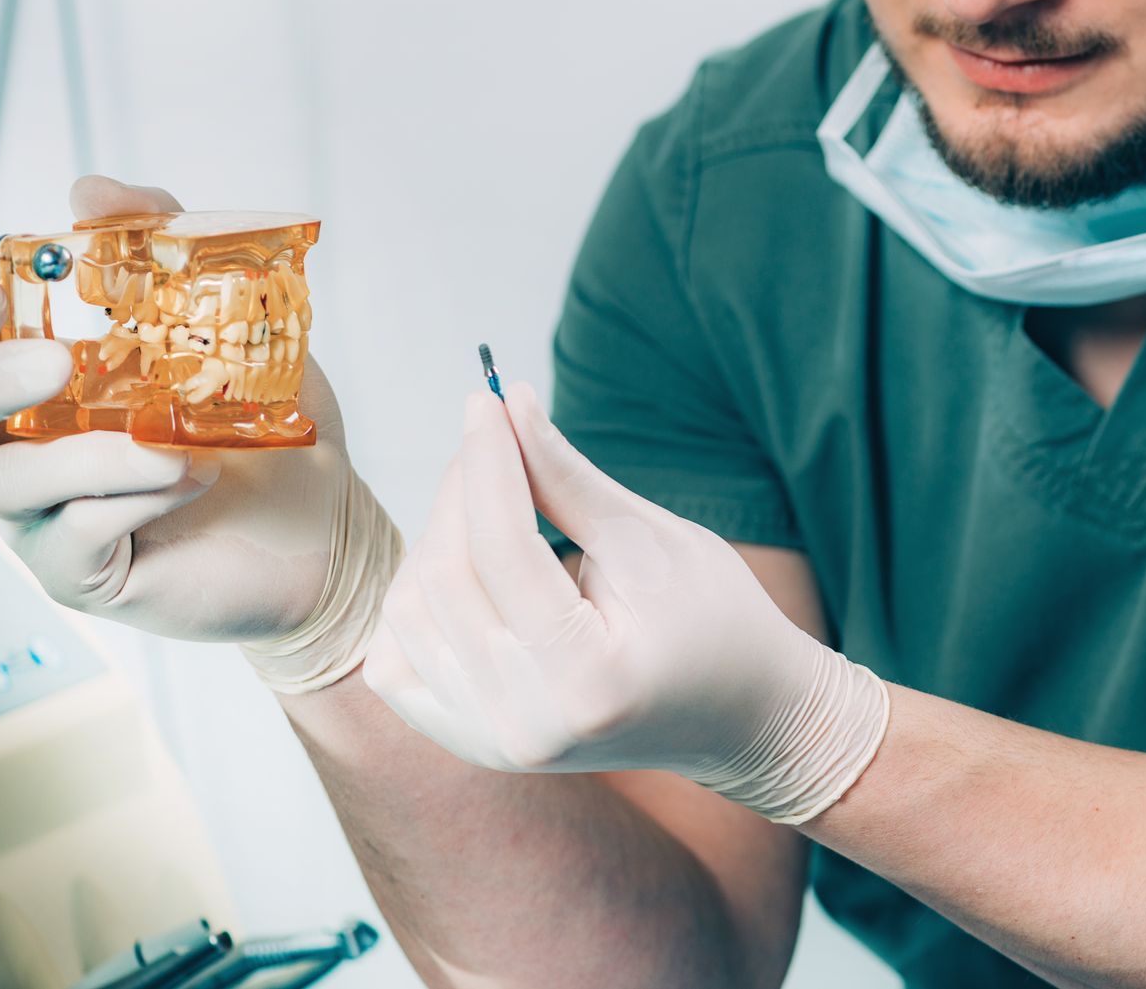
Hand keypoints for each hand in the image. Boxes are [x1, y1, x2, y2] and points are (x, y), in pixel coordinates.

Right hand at [0, 176, 401, 690]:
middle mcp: (32, 451)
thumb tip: (91, 188)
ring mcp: (50, 518)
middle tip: (56, 361)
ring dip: (95, 456)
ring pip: (11, 482)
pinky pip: (73, 536)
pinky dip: (133, 500)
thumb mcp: (236, 326)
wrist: (330, 526)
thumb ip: (168, 250)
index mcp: (52, 391)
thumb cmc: (269, 433)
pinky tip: (190, 481)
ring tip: (177, 446)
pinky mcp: (84, 574)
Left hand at [363, 385, 889, 824]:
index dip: (490, 461)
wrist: (744, 716)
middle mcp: (526, 726)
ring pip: (409, 614)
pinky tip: (467, 568)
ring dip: (439, 539)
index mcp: (589, 680)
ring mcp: (492, 746)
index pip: (502, 550)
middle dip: (462, 490)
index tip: (488, 399)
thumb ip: (569, 479)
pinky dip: (420, 601)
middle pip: (445, 577)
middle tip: (495, 437)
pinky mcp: (474, 745)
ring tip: (493, 502)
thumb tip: (508, 404)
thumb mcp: (653, 540)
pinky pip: (401, 660)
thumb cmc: (717, 620)